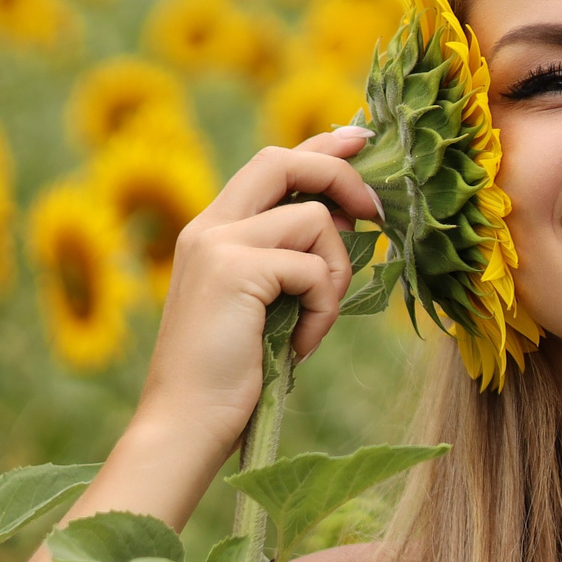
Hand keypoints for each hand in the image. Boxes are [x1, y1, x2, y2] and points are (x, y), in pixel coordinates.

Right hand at [132, 126, 382, 460]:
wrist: (185, 423)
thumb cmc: (230, 374)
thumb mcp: (264, 303)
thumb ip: (290, 257)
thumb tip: (349, 217)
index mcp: (212, 231)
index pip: (271, 164)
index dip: (320, 145)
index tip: (360, 137)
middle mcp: (209, 227)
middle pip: (286, 161)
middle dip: (342, 176)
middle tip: (376, 213)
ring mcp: (217, 245)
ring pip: (315, 220)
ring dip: (337, 274)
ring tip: (316, 321)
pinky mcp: (235, 271)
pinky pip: (313, 268)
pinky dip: (323, 308)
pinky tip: (301, 344)